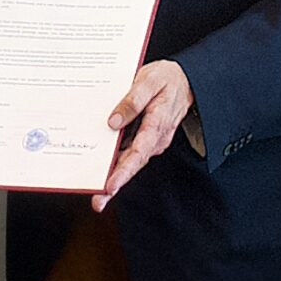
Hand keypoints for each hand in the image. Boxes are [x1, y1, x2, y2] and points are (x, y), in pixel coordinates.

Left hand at [93, 59, 194, 205]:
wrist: (185, 79)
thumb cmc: (166, 78)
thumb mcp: (149, 80)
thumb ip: (132, 100)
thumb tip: (113, 122)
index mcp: (157, 124)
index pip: (138, 153)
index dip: (123, 171)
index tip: (110, 186)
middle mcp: (155, 138)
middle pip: (133, 164)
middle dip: (115, 184)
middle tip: (98, 202)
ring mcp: (151, 140)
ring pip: (130, 161)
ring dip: (114, 176)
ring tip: (95, 192)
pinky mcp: (145, 138)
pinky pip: (130, 151)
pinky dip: (116, 161)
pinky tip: (99, 166)